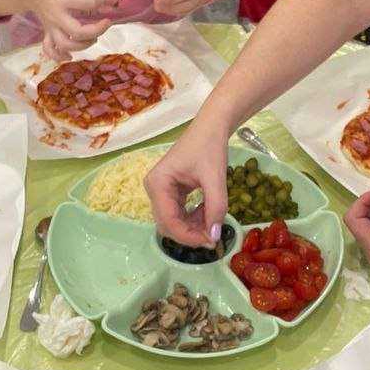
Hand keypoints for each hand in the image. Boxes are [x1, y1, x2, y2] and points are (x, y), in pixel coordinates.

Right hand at [0, 0, 117, 60]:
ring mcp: (51, 27)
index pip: (89, 3)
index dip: (105, 0)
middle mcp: (57, 16)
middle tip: (107, 22)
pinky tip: (70, 56)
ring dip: (82, 46)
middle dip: (96, 31)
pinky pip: (50, 49)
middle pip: (77, 32)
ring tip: (93, 38)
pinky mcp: (47, 33)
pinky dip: (59, 56)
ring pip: (65, 45)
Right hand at [145, 119, 227, 247]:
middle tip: (214, 236)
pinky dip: (194, 217)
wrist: (210, 128)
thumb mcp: (215, 178)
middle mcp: (154, 189)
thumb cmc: (210, 147)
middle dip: (191, 233)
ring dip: (194, 226)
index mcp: (158, 184)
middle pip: (168, 225)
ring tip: (213, 218)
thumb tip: (214, 236)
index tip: (211, 241)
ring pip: (174, 222)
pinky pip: (179, 214)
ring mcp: (160, 191)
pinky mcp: (170, 192)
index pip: (168, 221)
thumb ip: (216, 207)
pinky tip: (209, 211)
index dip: (189, 236)